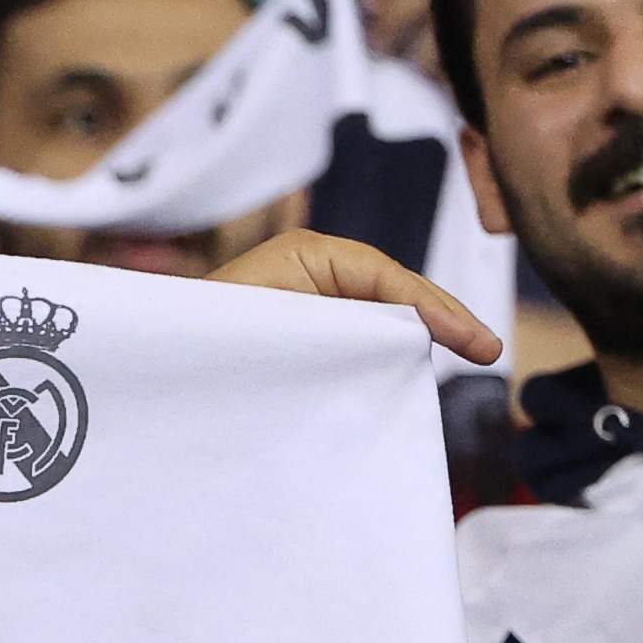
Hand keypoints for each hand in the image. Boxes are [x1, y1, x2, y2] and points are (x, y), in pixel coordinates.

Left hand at [209, 228, 506, 365]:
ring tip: (467, 360)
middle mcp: (311, 271)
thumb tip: (408, 342)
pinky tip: (407, 386)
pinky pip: (354, 345)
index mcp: (306, 256)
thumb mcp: (281, 334)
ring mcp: (310, 304)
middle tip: (488, 352)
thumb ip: (345, 332)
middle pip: (392, 294)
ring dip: (414, 345)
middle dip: (439, 321)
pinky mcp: (304, 338)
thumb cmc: (202, 344)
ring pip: (378, 322)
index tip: (480, 344)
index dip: (438, 309)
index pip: (390, 277)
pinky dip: (382, 363)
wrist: (155, 377)